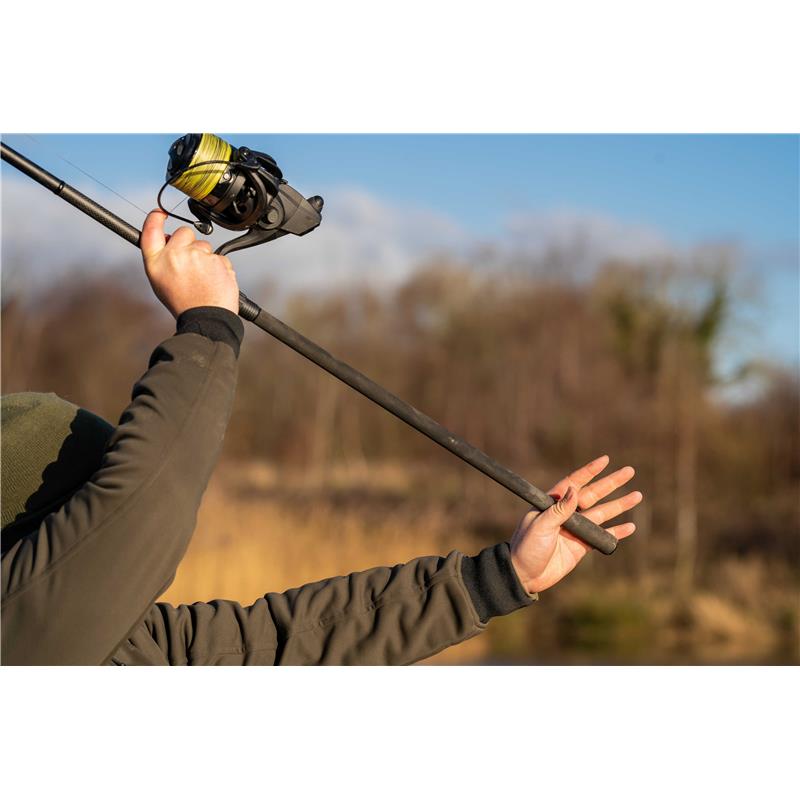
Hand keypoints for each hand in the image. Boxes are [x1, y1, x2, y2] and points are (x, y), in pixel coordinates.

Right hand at [140, 210, 239, 317]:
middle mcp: (175, 255)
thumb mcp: (160, 282)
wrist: (206, 318)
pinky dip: (218, 267)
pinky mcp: (217, 259)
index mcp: (157, 262)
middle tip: (190, 264)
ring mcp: (198, 255)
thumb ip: (162, 259)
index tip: (160, 213)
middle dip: (189, 242)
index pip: (150, 230)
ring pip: (204, 245)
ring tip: (203, 279)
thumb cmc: (183, 303)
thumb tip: (171, 241)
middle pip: (184, 233)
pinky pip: (219, 256)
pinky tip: (213, 281)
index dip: (155, 219)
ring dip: (205, 257)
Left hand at [510, 455, 641, 593]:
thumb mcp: (540, 526)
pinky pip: (602, 537)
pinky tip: (631, 527)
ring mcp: (575, 530)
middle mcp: (565, 514)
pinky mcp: (580, 546)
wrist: (524, 576)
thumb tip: (575, 489)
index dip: (589, 472)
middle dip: (611, 483)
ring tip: (638, 495)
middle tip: (629, 471)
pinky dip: (616, 533)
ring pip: (602, 514)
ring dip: (619, 505)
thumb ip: (559, 510)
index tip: (605, 460)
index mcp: (552, 504)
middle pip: (593, 495)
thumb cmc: (526, 548)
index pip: (574, 483)